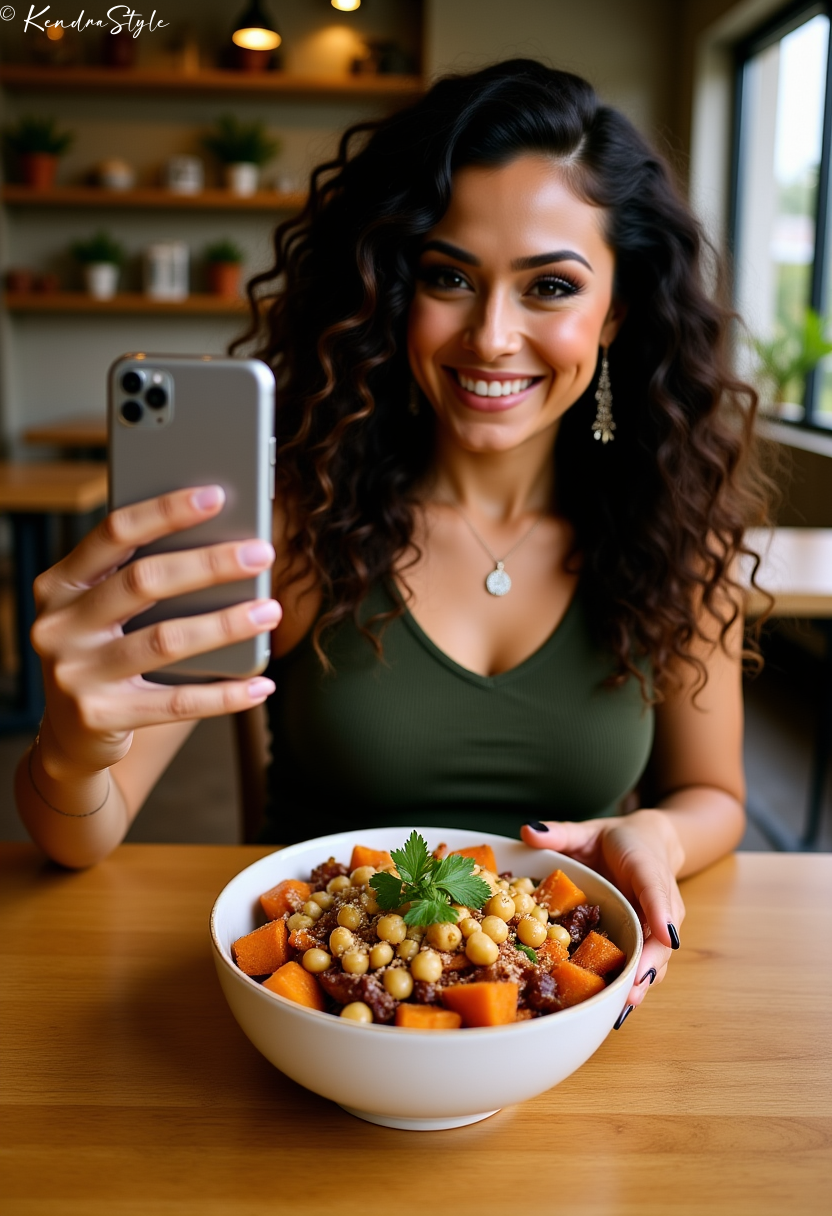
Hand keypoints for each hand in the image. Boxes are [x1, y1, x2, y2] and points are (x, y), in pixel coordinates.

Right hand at [31, 485, 278, 778]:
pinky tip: (262, 683)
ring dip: (226, 623)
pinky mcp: (100, 717)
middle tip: (262, 553)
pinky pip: (177, 703)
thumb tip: (226, 543)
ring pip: (166, 640)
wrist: (72, 734)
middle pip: (144, 581)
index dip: (165, 511)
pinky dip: (225, 694)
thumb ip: (143, 580)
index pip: (113, 534)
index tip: (216, 495)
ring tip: (270, 611)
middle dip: (210, 564)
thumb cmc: (107, 654)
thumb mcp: (107, 611)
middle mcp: (59, 625)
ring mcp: (75, 674)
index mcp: (60, 584)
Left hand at [521, 809, 685, 1019]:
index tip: (665, 935)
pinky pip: (646, 961)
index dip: (660, 912)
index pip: (657, 890)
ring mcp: (658, 924)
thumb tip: (529, 830)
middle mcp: (660, 902)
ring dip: (644, 981)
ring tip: (625, 1006)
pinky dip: (636, 982)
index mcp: (648, 870)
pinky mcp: (649, 939)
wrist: (651, 843)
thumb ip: (562, 833)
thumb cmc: (621, 840)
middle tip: (634, 988)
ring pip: (657, 956)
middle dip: (650, 963)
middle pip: (661, 935)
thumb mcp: (589, 831)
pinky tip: (620, 1005)